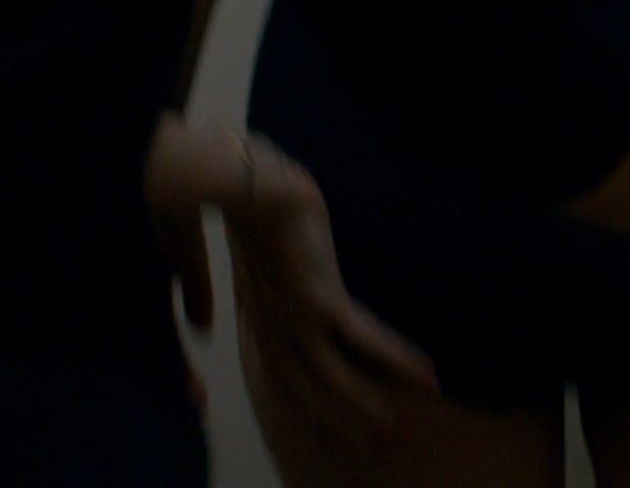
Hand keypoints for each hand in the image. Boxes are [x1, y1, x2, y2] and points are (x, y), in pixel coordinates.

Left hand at [143, 116, 438, 456]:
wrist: (247, 183)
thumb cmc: (248, 202)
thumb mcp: (243, 247)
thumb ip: (224, 284)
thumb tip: (204, 319)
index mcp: (258, 314)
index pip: (278, 375)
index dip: (302, 405)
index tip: (326, 427)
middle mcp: (274, 326)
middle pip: (306, 392)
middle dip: (340, 422)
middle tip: (375, 446)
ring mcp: (294, 317)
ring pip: (331, 380)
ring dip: (365, 409)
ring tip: (396, 431)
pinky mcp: (319, 300)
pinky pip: (364, 340)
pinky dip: (396, 359)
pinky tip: (426, 375)